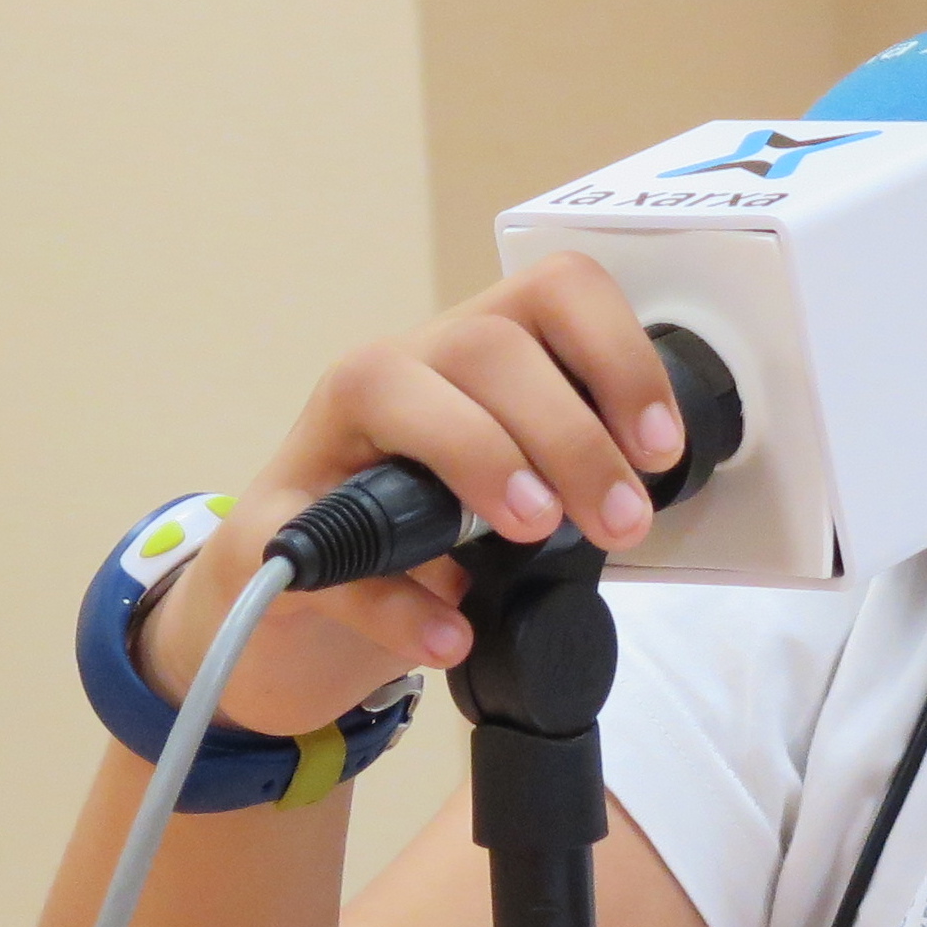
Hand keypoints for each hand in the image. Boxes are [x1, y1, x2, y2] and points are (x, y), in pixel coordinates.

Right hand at [133, 253, 684, 737]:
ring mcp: (322, 437)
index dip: (619, 357)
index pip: (555, 293)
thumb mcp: (513, 498)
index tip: (660, 449)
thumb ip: (568, 480)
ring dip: (482, 457)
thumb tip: (638, 500)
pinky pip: (327, 534)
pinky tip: (451, 632)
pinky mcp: (266, 522)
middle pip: (487, 344)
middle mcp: (398, 369)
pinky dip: (398, 594)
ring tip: (535, 531)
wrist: (298, 611)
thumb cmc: (427, 541)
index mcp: (474, 355)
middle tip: (619, 521)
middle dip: (570, 432)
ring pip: (391, 388)